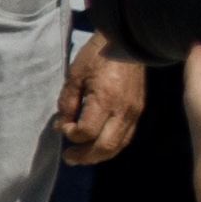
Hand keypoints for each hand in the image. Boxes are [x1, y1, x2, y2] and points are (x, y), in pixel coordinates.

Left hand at [56, 42, 139, 165]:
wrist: (126, 43)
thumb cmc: (96, 56)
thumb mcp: (74, 75)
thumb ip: (67, 103)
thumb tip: (61, 127)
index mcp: (105, 99)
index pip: (87, 131)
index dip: (72, 135)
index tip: (63, 128)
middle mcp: (123, 110)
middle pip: (106, 146)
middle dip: (85, 156)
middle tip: (69, 158)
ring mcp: (134, 112)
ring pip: (119, 146)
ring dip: (98, 155)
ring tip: (80, 157)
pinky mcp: (139, 111)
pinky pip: (126, 136)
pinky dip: (111, 146)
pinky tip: (97, 146)